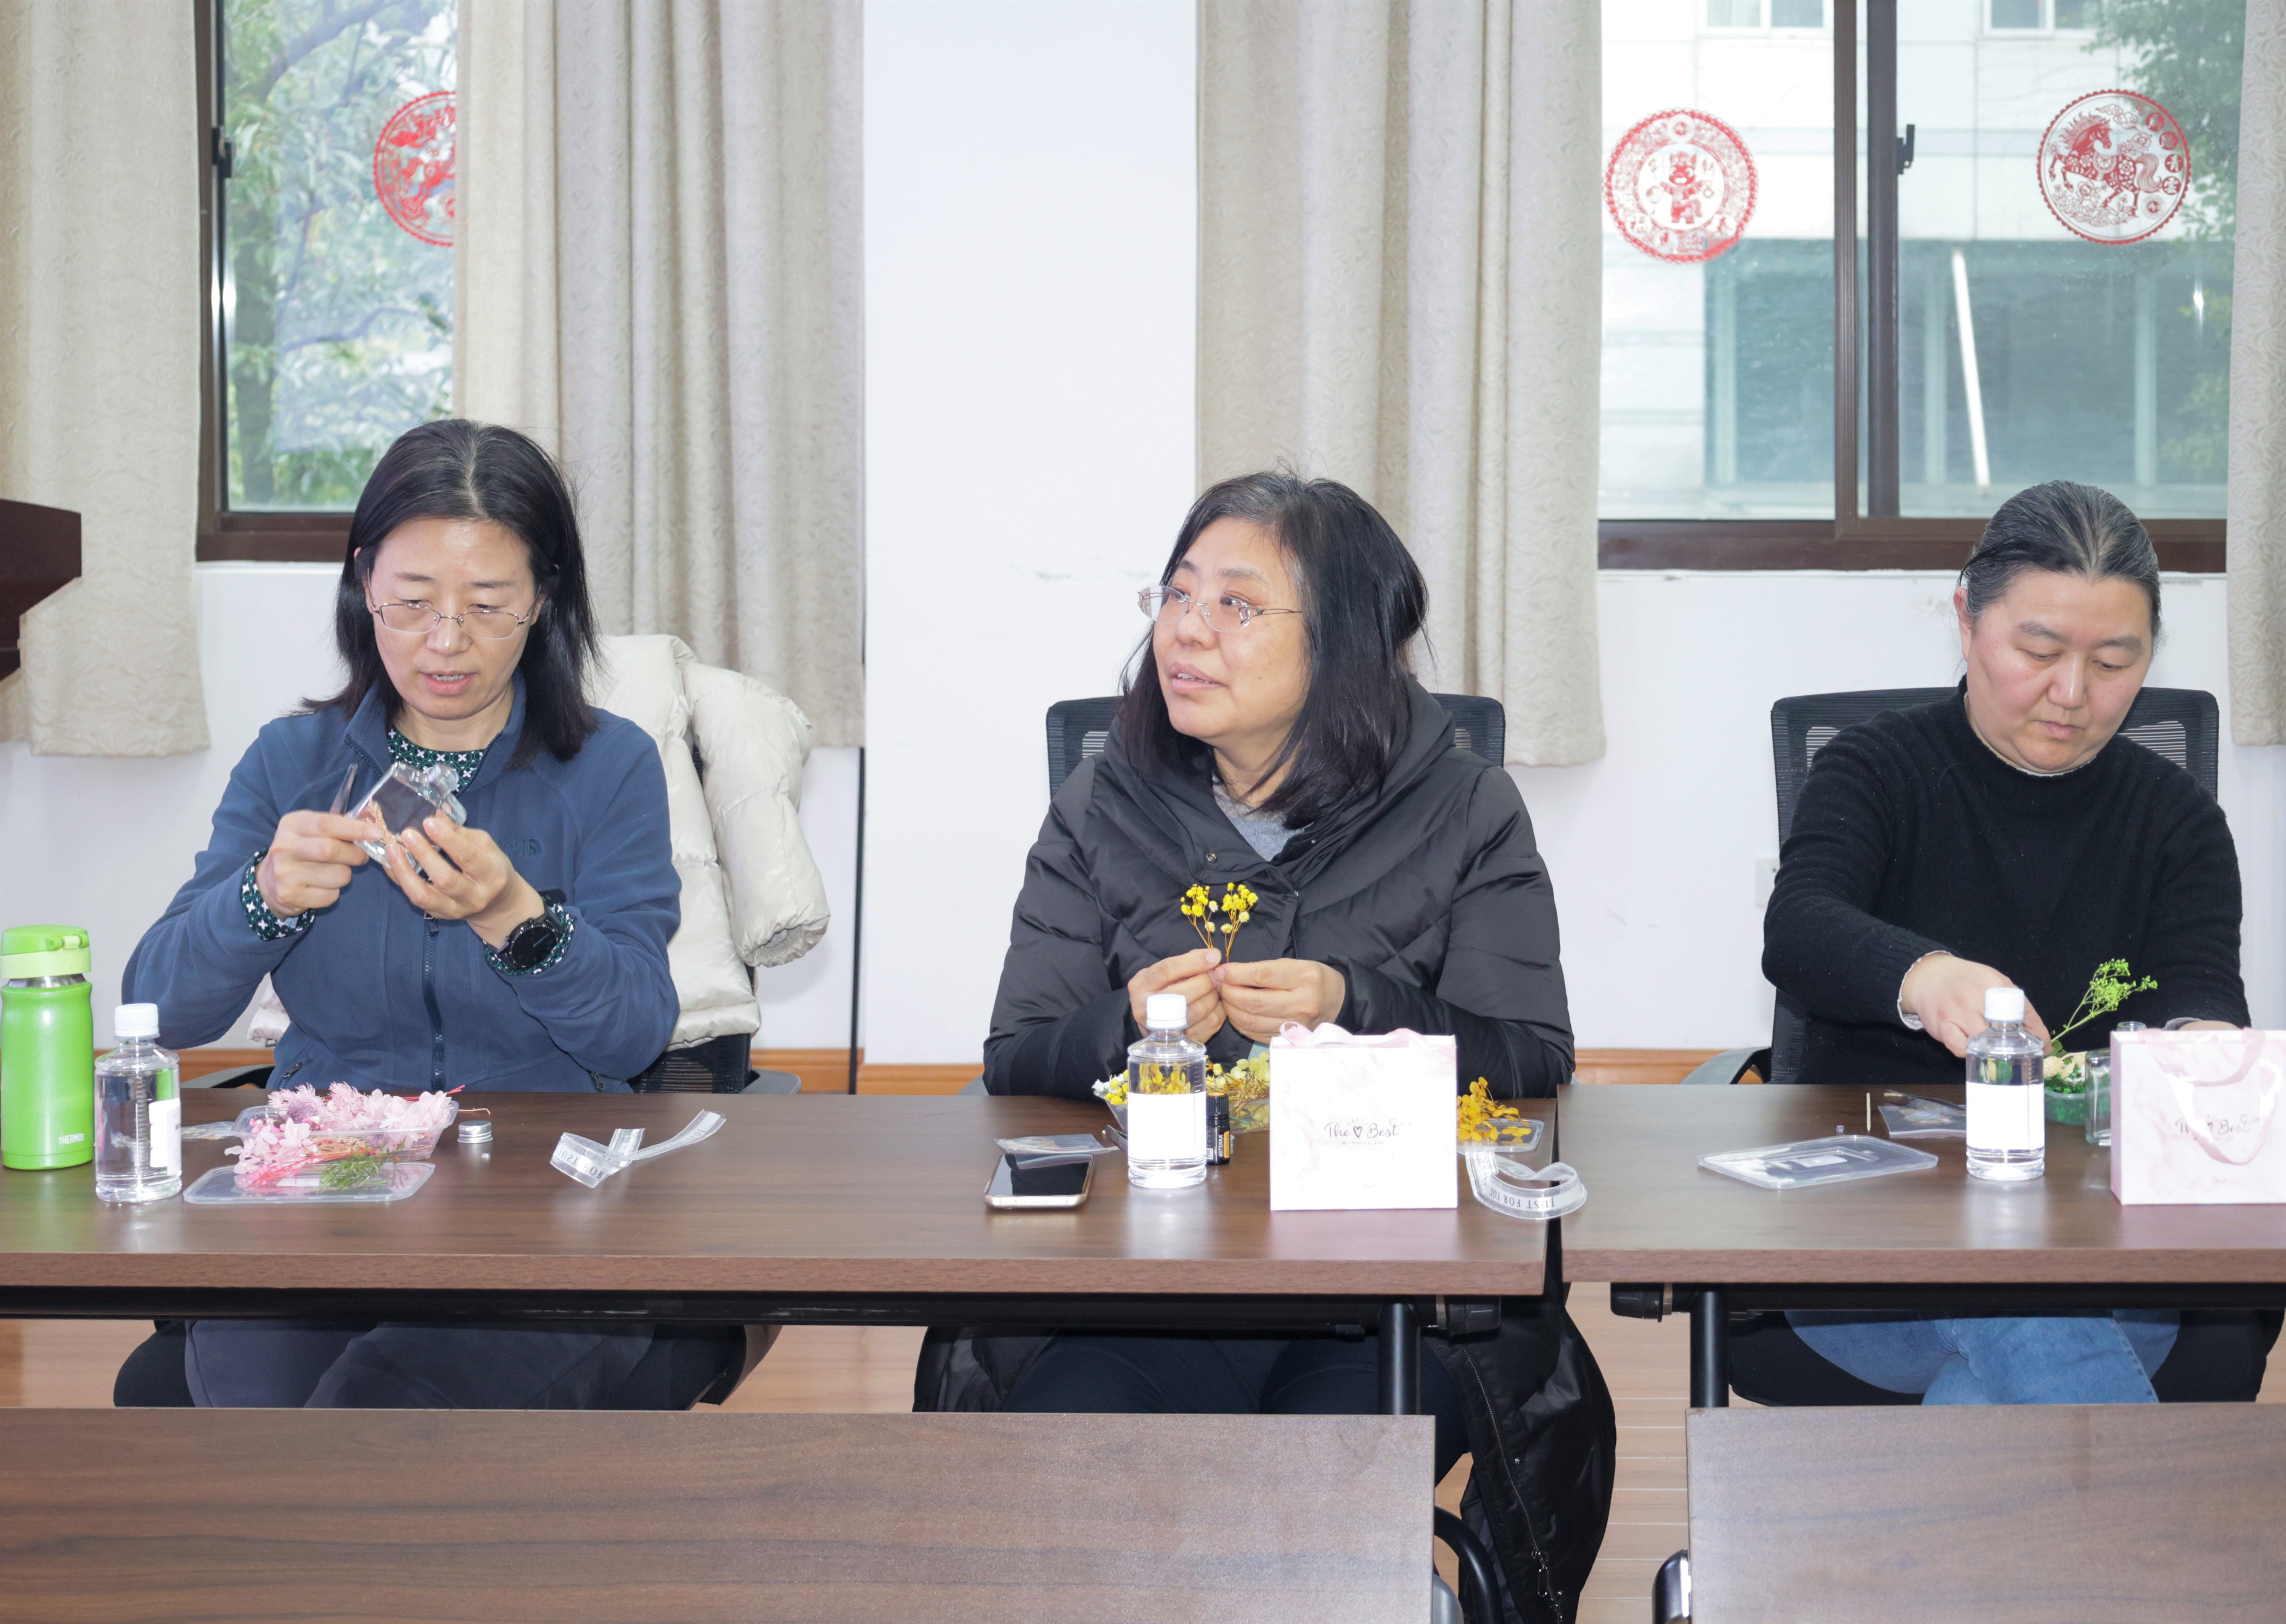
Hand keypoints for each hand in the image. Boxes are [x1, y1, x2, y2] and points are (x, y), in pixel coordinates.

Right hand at [257, 811, 376, 915]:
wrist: (269, 882)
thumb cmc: (301, 851)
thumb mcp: (313, 830)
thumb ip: (341, 822)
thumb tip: (373, 814)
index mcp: (291, 825)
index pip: (326, 824)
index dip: (355, 829)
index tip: (375, 834)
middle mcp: (284, 847)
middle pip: (331, 850)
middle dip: (355, 854)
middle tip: (362, 856)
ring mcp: (285, 873)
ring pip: (337, 875)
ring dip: (345, 874)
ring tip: (335, 871)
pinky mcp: (290, 895)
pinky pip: (331, 895)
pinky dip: (334, 892)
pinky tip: (321, 886)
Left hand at [374, 813, 545, 948]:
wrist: (498, 905)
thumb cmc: (491, 868)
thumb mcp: (485, 847)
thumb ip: (461, 833)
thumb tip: (436, 815)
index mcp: (491, 875)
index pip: (468, 857)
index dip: (447, 839)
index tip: (429, 822)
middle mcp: (474, 897)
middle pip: (445, 879)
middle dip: (424, 855)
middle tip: (407, 834)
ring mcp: (455, 910)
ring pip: (423, 896)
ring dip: (404, 872)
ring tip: (392, 850)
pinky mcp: (439, 915)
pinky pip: (415, 898)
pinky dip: (401, 880)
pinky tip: (391, 863)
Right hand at [1128, 948, 1225, 1042]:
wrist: (1152, 1019)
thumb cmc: (1160, 988)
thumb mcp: (1162, 971)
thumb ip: (1185, 961)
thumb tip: (1212, 956)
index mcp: (1141, 985)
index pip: (1168, 970)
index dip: (1193, 962)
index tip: (1213, 956)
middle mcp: (1147, 1008)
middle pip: (1184, 992)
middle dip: (1206, 981)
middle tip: (1215, 975)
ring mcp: (1163, 1028)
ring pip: (1198, 1010)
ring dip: (1213, 996)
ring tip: (1215, 988)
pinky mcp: (1182, 1039)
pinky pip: (1209, 1023)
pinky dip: (1218, 1010)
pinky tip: (1216, 1002)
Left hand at [1215, 958, 1345, 1044]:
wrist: (1336, 1000)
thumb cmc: (1311, 977)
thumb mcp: (1293, 964)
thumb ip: (1262, 969)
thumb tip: (1227, 974)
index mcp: (1305, 977)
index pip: (1263, 976)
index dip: (1236, 974)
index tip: (1221, 971)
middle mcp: (1302, 1004)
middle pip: (1254, 1003)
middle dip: (1229, 993)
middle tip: (1219, 986)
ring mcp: (1296, 1025)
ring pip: (1251, 1022)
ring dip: (1230, 1009)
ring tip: (1225, 998)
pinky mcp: (1289, 1039)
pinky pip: (1255, 1034)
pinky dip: (1240, 1023)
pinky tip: (1236, 1012)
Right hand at [1899, 953, 2048, 1058]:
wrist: (1927, 975)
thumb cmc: (1966, 981)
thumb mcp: (1993, 982)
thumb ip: (2013, 1003)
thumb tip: (2037, 1037)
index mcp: (1993, 983)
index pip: (2024, 1012)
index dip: (2037, 1032)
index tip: (2042, 1046)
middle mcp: (1975, 997)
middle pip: (2005, 1030)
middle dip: (2014, 1044)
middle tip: (2017, 1050)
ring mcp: (1956, 1011)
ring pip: (1982, 1042)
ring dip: (1990, 1049)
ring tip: (1991, 1049)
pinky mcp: (1941, 1025)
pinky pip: (1959, 1048)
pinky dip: (1967, 1052)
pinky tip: (1970, 1047)